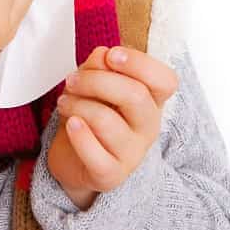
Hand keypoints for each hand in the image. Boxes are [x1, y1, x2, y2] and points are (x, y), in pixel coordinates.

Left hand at [47, 45, 178, 209]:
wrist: (74, 162)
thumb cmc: (90, 118)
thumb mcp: (94, 86)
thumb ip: (100, 68)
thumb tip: (102, 55)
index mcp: (151, 101)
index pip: (166, 80)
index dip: (140, 64)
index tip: (112, 55)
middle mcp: (148, 127)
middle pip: (135, 95)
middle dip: (96, 80)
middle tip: (72, 80)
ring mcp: (132, 154)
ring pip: (107, 120)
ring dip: (78, 104)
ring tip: (64, 103)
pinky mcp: (110, 174)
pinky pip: (95, 153)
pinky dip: (78, 134)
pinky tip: (70, 124)